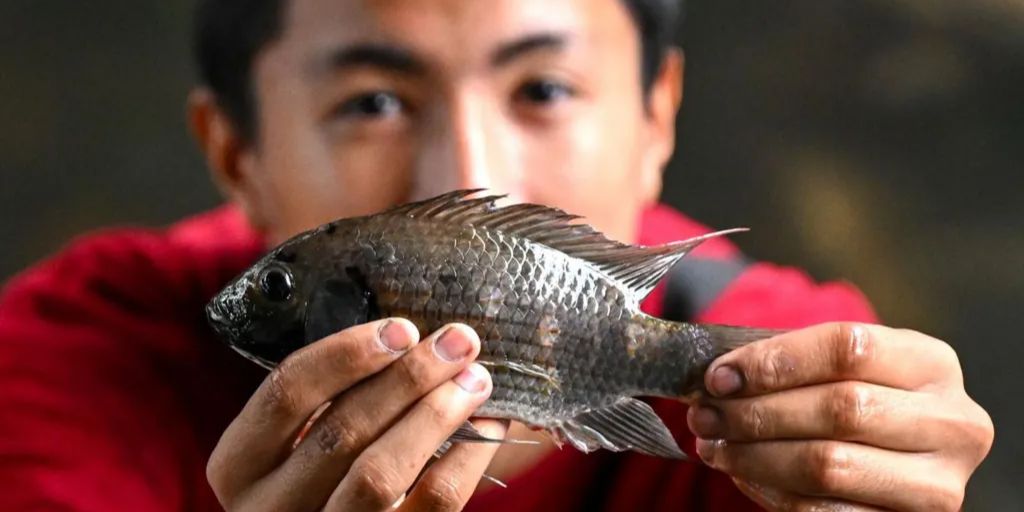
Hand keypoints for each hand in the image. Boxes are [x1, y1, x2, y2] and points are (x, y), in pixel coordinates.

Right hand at [207, 319, 503, 510]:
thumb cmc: (325, 473)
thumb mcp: (301, 439)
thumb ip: (334, 396)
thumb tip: (411, 336)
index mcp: (239, 465)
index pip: (284, 394)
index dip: (345, 355)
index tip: (401, 328)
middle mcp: (269, 509)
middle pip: (340, 430)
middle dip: (407, 377)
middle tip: (458, 341)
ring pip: (380, 473)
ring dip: (435, 415)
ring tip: (475, 378)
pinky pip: (431, 504)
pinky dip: (467, 460)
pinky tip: (489, 427)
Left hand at [686, 323, 993, 510]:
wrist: (896, 454)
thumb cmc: (852, 396)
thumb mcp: (837, 367)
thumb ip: (788, 362)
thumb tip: (717, 376)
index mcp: (932, 363)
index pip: (849, 348)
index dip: (775, 361)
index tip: (719, 376)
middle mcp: (952, 423)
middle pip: (840, 408)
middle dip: (756, 411)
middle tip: (704, 413)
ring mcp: (938, 483)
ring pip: (829, 465)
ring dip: (754, 455)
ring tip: (713, 444)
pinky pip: (823, 511)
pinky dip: (770, 490)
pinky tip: (742, 472)